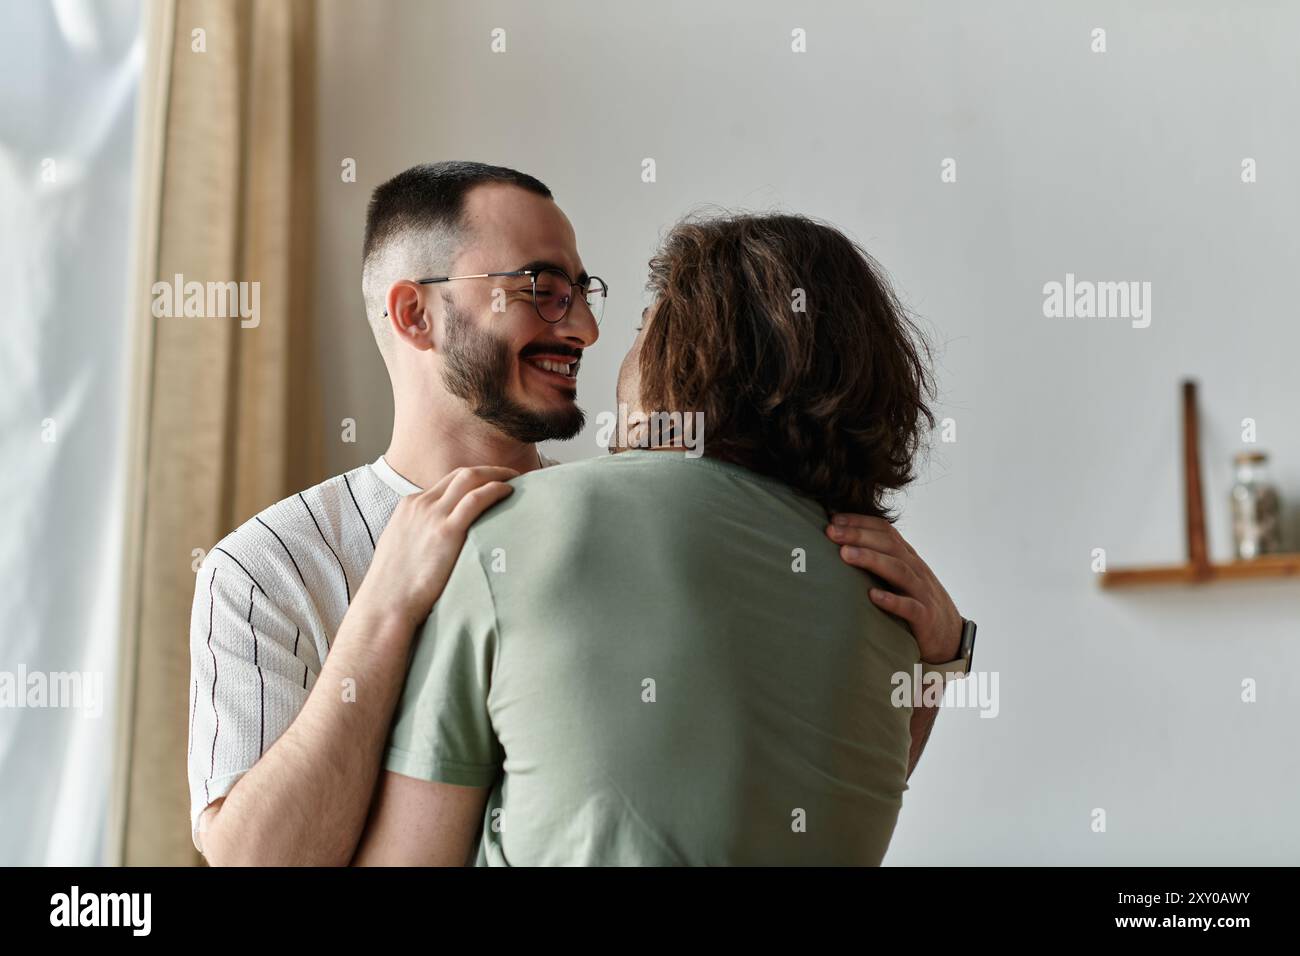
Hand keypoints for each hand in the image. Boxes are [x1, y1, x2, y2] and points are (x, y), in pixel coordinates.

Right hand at [358, 466, 517, 628]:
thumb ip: (419, 535)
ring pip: (470, 478)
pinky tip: (509, 493)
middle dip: (489, 471)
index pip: (448, 482)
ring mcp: (432, 515)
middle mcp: (420, 504)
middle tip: (512, 476)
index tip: (493, 483)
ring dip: (497, 475)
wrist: (385, 604)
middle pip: (461, 474)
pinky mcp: (446, 531)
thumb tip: (437, 541)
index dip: (474, 479)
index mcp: (409, 506)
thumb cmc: (395, 587)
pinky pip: (476, 499)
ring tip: (518, 480)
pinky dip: (495, 490)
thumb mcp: (402, 548)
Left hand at [827, 513, 961, 663]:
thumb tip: (838, 546)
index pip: (885, 531)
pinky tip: (872, 596)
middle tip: (831, 531)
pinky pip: (910, 607)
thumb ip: (877, 561)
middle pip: (888, 545)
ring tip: (845, 554)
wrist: (949, 634)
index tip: (833, 519)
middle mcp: (915, 569)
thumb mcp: (898, 576)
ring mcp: (922, 592)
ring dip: (871, 560)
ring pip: (898, 570)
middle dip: (859, 535)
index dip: (860, 522)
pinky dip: (892, 601)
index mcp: (907, 557)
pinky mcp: (925, 617)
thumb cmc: (913, 601)